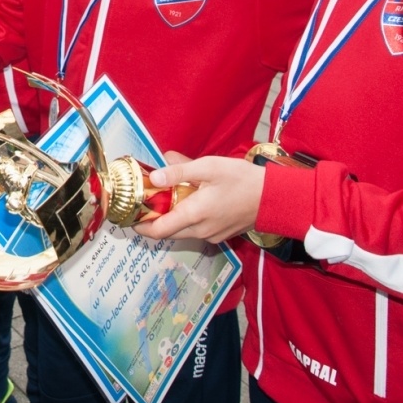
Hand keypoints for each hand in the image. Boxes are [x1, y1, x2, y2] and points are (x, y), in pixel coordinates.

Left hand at [133, 154, 264, 243]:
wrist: (274, 198)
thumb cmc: (242, 180)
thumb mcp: (209, 167)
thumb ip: (179, 171)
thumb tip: (154, 177)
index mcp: (194, 215)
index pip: (158, 230)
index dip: (140, 225)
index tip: (128, 215)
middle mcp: (200, 231)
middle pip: (167, 232)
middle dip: (152, 220)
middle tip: (143, 202)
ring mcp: (211, 235)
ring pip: (181, 231)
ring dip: (170, 218)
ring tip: (165, 197)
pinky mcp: (219, 234)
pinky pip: (195, 230)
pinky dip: (186, 218)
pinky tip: (188, 200)